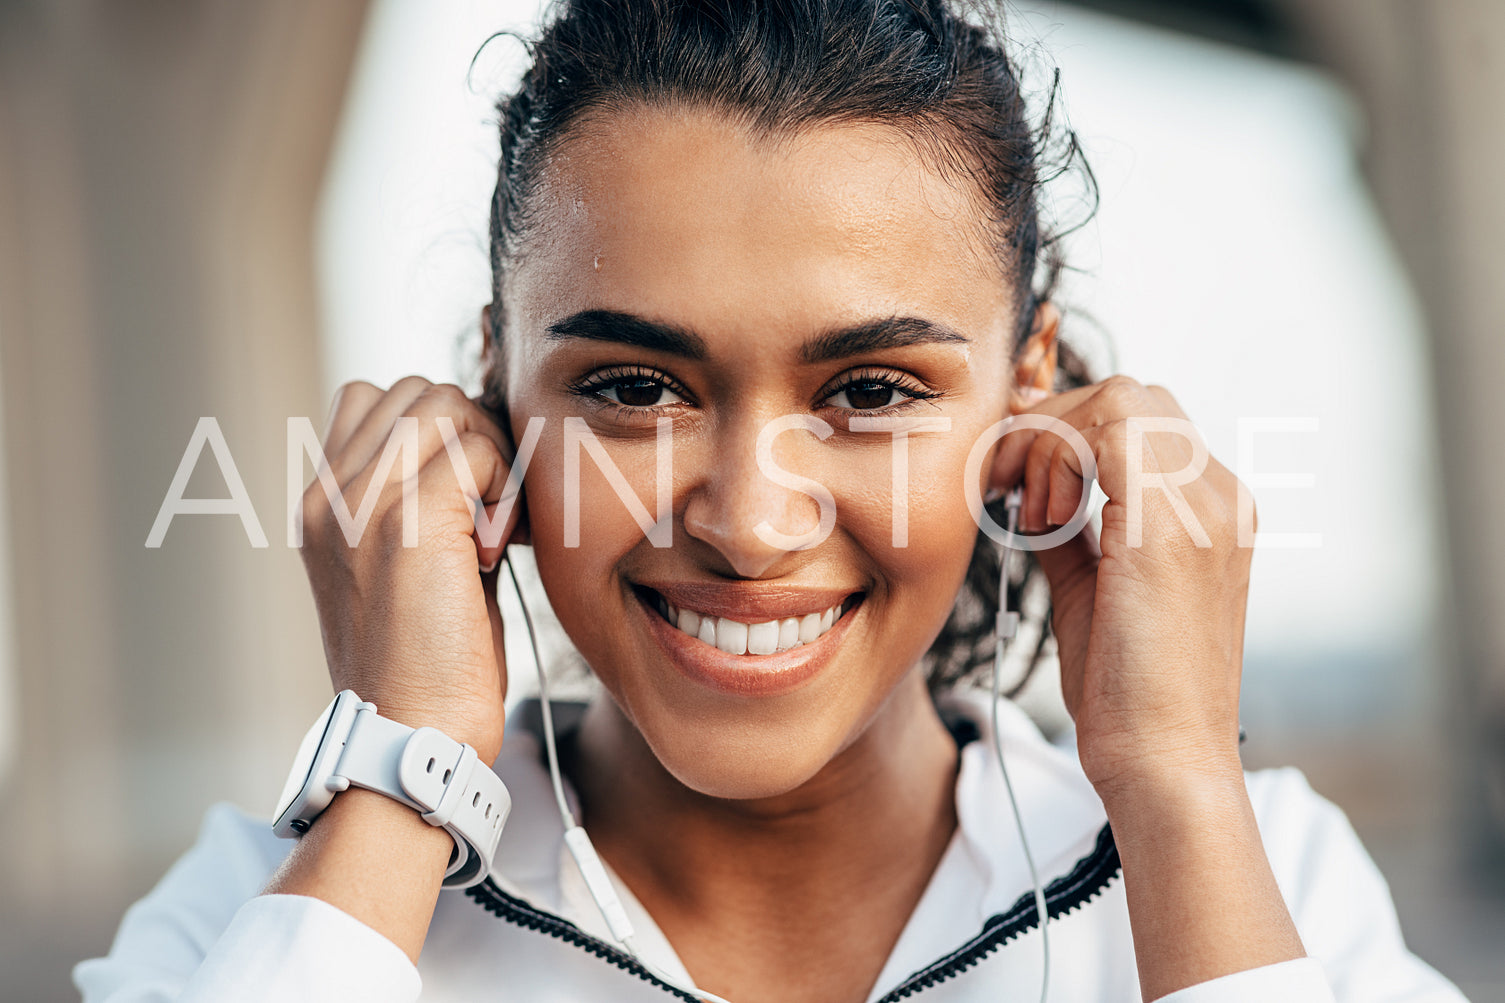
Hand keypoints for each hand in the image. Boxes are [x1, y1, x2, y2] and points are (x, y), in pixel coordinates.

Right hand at [297, 376, 524, 764]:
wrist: (415, 739)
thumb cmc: (431, 665)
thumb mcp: (417, 566)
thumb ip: (430, 502)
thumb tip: (481, 448)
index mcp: (321, 507)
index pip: (370, 400)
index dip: (435, 432)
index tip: (466, 499)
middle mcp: (328, 497)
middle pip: (414, 390)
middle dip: (469, 434)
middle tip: (488, 511)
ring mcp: (359, 504)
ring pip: (444, 402)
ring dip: (488, 454)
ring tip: (492, 528)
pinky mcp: (403, 520)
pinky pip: (473, 445)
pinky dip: (503, 485)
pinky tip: (499, 547)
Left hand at [993, 375, 1255, 800]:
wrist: (1163, 763)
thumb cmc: (1126, 693)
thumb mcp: (1088, 590)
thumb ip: (1069, 532)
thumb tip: (1030, 492)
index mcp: (1213, 511)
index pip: (1140, 418)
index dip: (1065, 427)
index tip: (1009, 469)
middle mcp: (1223, 497)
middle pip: (1133, 395)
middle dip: (1053, 423)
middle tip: (1005, 480)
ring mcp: (1209, 506)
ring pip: (1123, 400)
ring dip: (1052, 441)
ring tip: (1027, 510)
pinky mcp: (1176, 527)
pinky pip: (1112, 432)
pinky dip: (1059, 459)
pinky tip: (1041, 517)